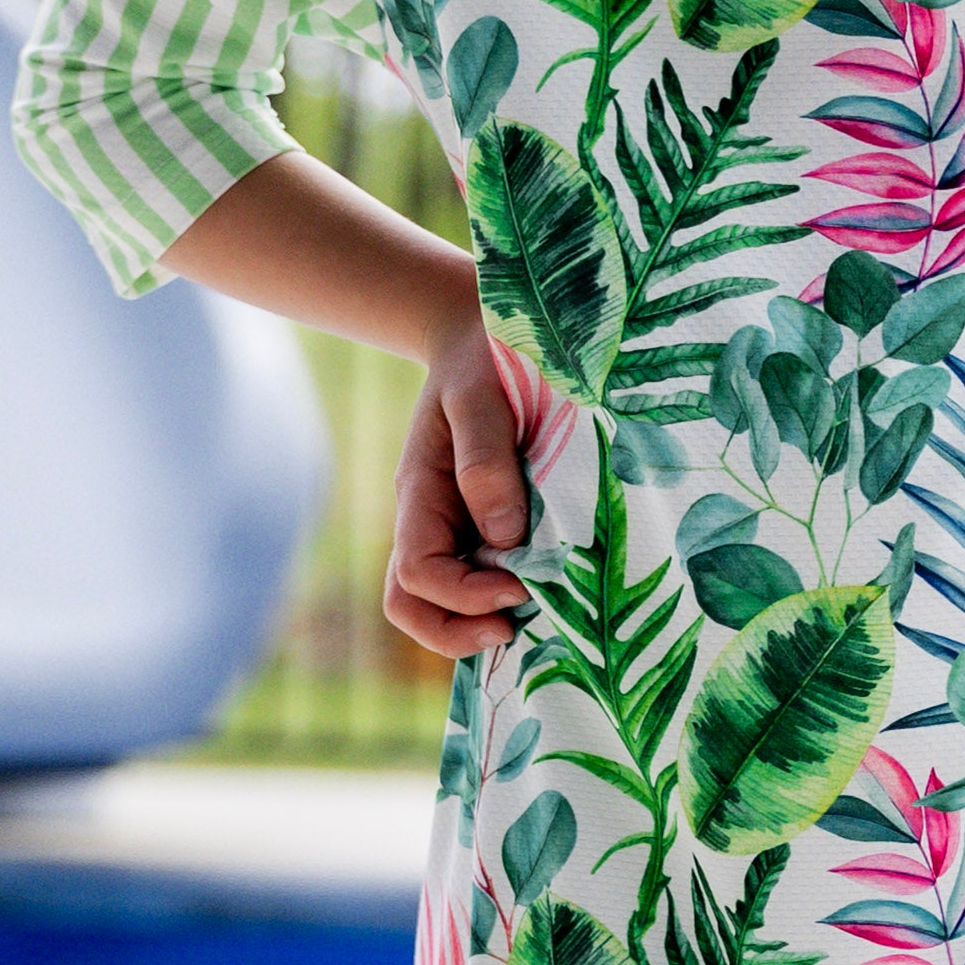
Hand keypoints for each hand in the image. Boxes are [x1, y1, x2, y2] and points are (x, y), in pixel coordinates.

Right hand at [384, 308, 534, 656]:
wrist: (481, 333)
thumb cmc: (483, 356)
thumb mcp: (481, 396)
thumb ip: (485, 460)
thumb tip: (504, 536)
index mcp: (421, 493)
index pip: (417, 573)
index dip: (463, 594)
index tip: (520, 588)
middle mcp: (432, 520)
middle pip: (413, 604)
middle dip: (458, 631)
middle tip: (517, 627)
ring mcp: (455, 526)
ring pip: (441, 602)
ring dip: (480, 620)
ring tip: (537, 617)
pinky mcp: (485, 524)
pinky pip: (480, 578)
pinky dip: (504, 598)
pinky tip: (550, 593)